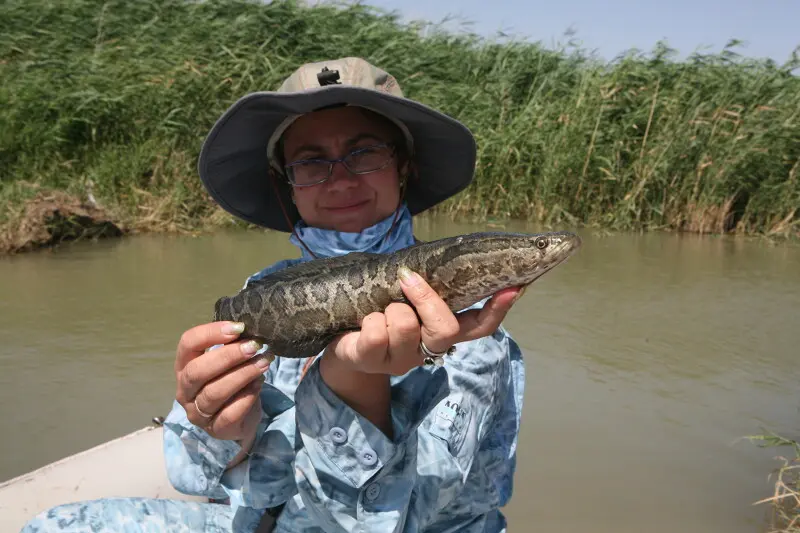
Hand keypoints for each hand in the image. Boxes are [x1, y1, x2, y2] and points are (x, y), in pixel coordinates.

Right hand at [174, 322, 271, 444]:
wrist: (242, 419)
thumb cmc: (232, 382)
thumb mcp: (229, 363)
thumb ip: (232, 347)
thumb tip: (249, 331)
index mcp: (184, 367)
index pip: (187, 344)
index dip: (210, 333)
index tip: (238, 328)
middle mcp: (185, 391)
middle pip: (197, 371)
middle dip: (228, 356)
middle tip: (254, 346)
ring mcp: (198, 414)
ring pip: (214, 393)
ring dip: (242, 374)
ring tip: (264, 362)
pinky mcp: (216, 430)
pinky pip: (230, 413)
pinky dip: (247, 396)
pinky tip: (259, 384)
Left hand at [324, 266, 523, 376]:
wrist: (340, 339)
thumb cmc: (380, 309)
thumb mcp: (407, 297)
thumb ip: (430, 285)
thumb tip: (448, 256)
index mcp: (440, 332)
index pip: (479, 326)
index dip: (498, 310)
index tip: (513, 287)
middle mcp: (427, 349)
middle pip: (445, 329)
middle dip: (426, 299)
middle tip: (408, 278)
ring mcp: (400, 360)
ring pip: (406, 325)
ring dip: (391, 309)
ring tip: (381, 310)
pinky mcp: (371, 361)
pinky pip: (376, 334)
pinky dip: (370, 321)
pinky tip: (365, 323)